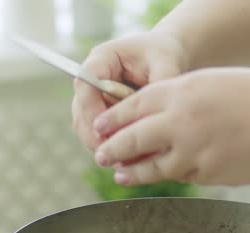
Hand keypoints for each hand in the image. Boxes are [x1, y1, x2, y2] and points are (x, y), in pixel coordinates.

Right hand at [72, 32, 188, 150]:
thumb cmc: (166, 54)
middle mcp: (92, 78)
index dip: (91, 108)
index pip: (84, 83)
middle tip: (111, 155)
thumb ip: (159, 85)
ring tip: (120, 161)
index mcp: (102, 59)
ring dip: (100, 144)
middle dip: (93, 134)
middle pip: (80, 109)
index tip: (105, 131)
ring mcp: (95, 96)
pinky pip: (100, 133)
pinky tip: (127, 160)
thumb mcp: (167, 64)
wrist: (169, 56)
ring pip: (86, 126)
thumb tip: (153, 116)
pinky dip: (111, 146)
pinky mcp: (104, 112)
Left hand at [93, 68, 249, 185]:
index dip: (112, 119)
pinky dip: (174, 172)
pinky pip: (183, 175)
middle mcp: (182, 122)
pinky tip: (170, 170)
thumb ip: (177, 96)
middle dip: (112, 149)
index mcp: (181, 91)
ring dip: (133, 172)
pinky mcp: (208, 174)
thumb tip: (151, 114)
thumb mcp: (209, 82)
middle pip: (133, 140)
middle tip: (101, 155)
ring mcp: (194, 151)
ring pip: (153, 167)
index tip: (99, 127)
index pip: (133, 106)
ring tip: (121, 175)